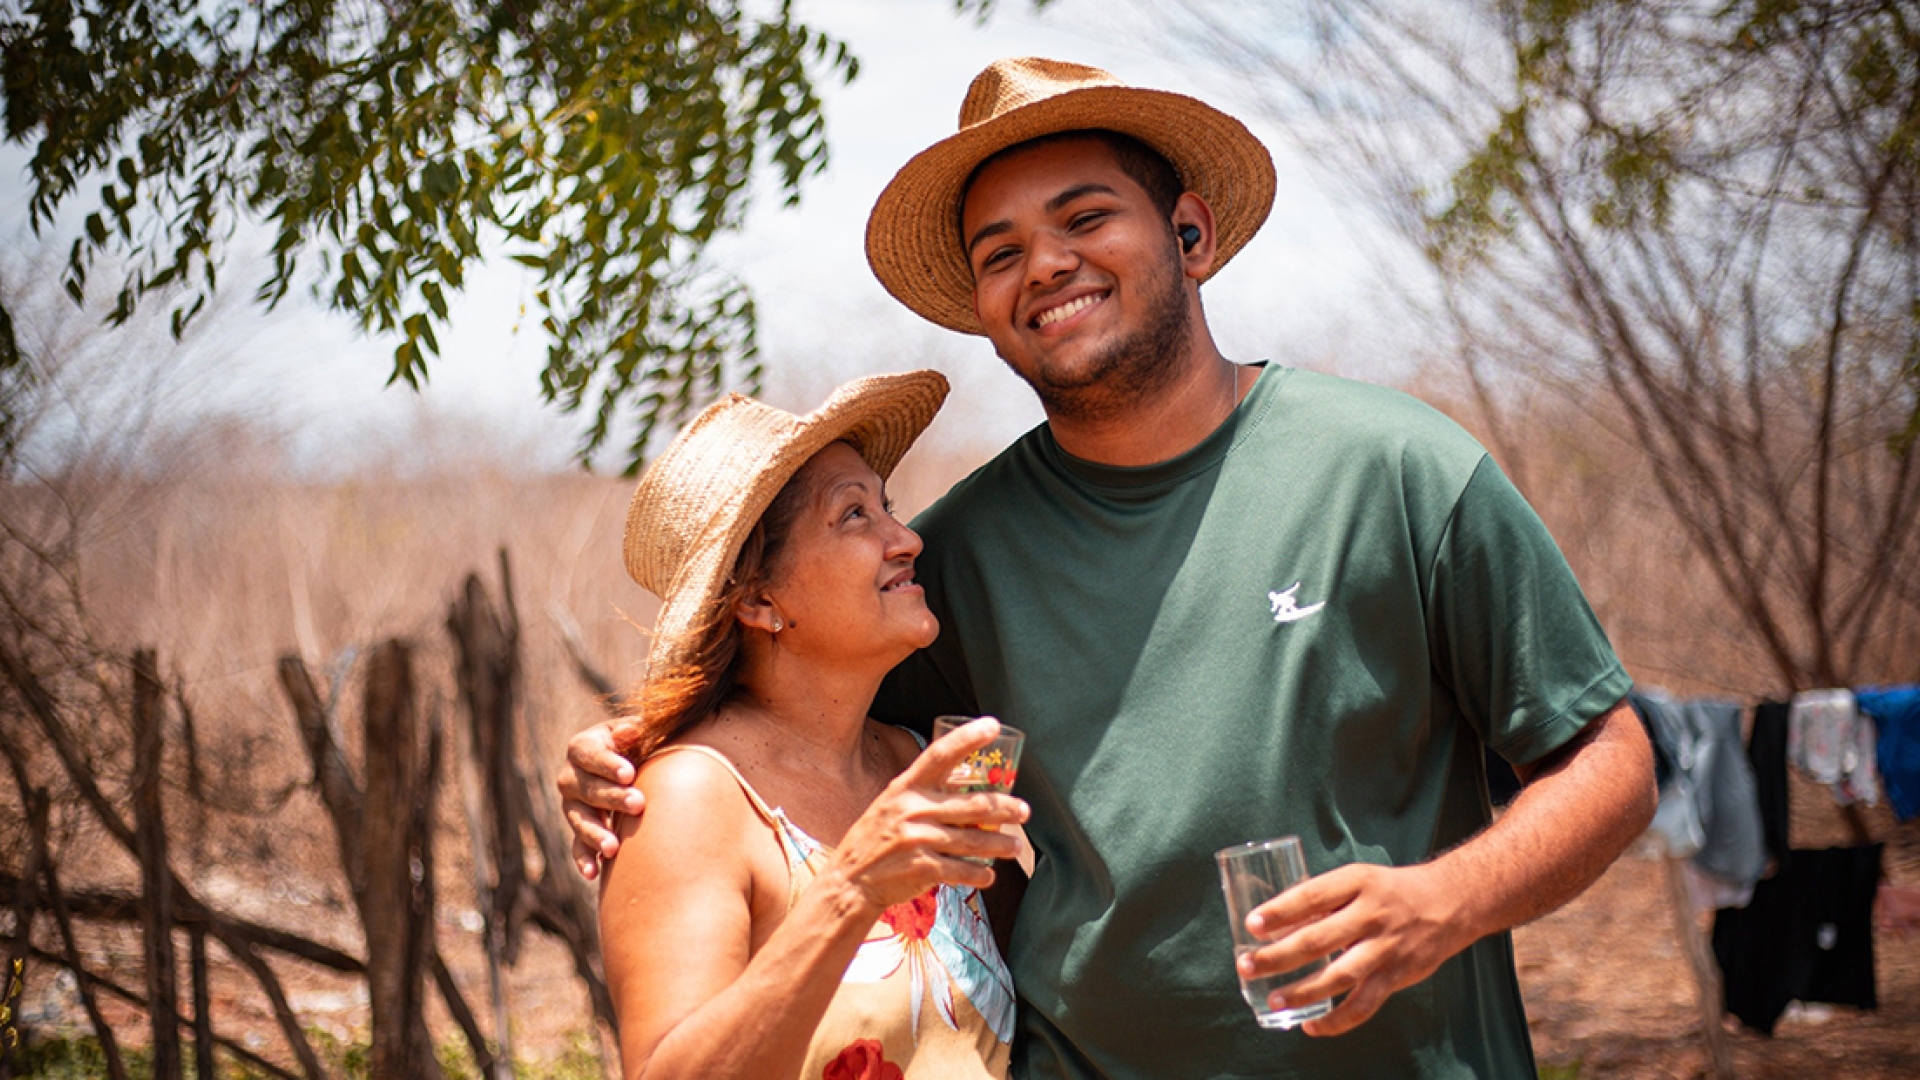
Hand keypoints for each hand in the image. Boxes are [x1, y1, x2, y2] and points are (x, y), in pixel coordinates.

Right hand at [556, 720, 645, 879]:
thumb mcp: (639, 731)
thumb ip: (635, 730)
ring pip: (579, 820)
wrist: (638, 766)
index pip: (588, 753)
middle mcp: (571, 777)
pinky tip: (593, 874)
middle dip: (611, 797)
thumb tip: (631, 730)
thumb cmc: (641, 743)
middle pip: (585, 788)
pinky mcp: (580, 830)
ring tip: (614, 847)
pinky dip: (584, 859)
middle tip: (638, 804)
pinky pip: (578, 846)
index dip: (607, 763)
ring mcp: (573, 806)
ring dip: (595, 833)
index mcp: (583, 747)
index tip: (629, 773)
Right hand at [825, 718, 1030, 913]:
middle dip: (1005, 808)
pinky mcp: (922, 868)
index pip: (939, 755)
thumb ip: (923, 796)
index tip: (992, 725)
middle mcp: (912, 810)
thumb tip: (966, 786)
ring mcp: (918, 840)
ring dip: (1000, 844)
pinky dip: (979, 874)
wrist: (850, 881)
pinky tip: (989, 874)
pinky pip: (961, 870)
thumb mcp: (891, 806)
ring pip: (973, 840)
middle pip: (972, 804)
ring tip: (1015, 846)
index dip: (967, 738)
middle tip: (1024, 811)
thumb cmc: (876, 839)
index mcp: (905, 788)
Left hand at [1237, 861, 1476, 1036]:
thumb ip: (1323, 900)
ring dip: (1302, 991)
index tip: (1251, 925)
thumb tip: (1276, 924)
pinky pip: (1364, 1005)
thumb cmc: (1389, 891)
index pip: (1312, 896)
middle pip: (1317, 939)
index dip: (1280, 911)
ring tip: (1273, 1000)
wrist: (1449, 902)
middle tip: (1246, 966)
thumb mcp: (1358, 880)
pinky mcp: (1397, 975)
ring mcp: (1385, 948)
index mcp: (1357, 883)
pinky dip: (1337, 1020)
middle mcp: (1371, 915)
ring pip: (1338, 976)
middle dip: (1278, 956)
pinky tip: (1311, 1027)